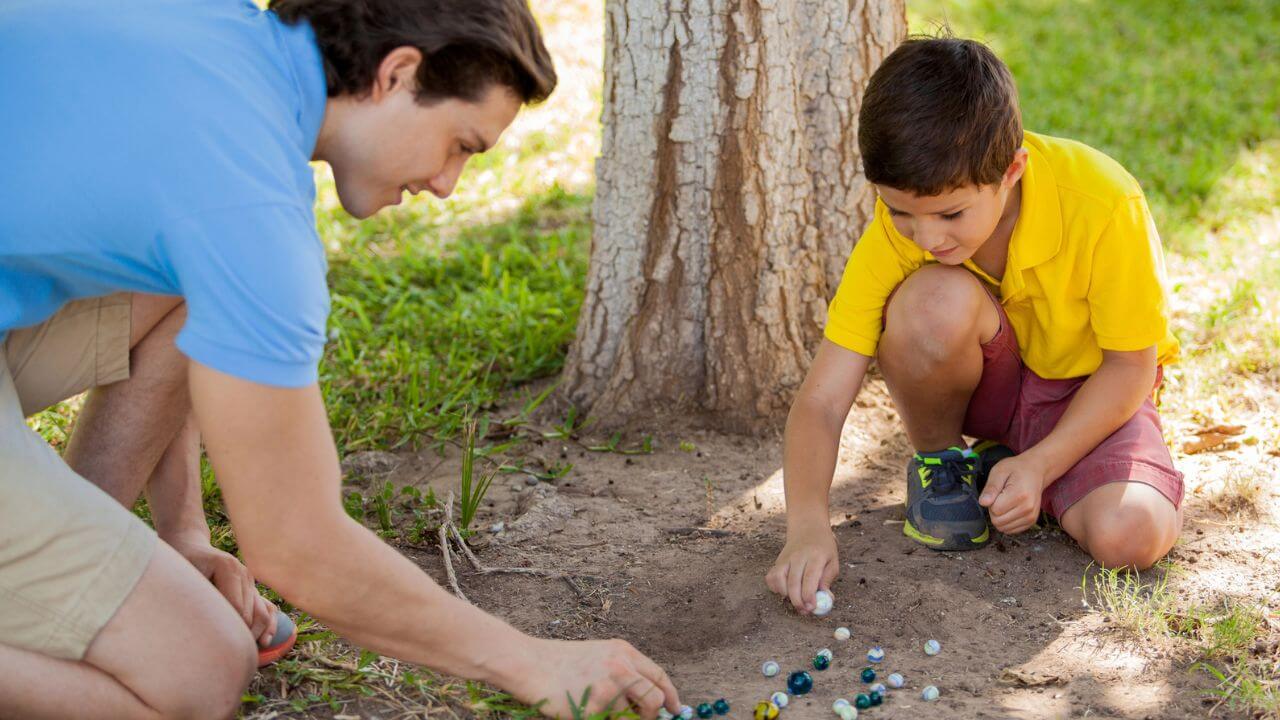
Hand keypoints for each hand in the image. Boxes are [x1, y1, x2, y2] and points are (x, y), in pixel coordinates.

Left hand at [166, 533, 277, 645]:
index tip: (219, 650)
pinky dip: (268, 624)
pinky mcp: (251, 588)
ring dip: (257, 634)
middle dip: (244, 637)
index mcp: (228, 568)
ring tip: (246, 653)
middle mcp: (244, 574)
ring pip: (262, 613)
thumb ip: (198, 598)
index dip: (231, 631)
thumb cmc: (181, 564)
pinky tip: (265, 641)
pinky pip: (266, 608)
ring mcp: (250, 580)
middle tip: (228, 658)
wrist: (190, 546)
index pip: (237, 608)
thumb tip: (205, 625)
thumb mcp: (184, 578)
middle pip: (251, 614)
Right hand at [505, 638, 679, 718]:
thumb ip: (624, 671)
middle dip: (651, 715)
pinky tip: (584, 709)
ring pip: (631, 718)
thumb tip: (648, 697)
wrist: (529, 664)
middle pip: (654, 699)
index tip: (674, 709)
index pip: (658, 676)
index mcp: (623, 652)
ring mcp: (608, 688)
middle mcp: (621, 667)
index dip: (669, 695)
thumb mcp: (599, 656)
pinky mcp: (594, 708)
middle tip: (639, 719)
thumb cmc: (560, 662)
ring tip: (600, 711)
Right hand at [765, 525, 838, 613]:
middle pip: (793, 582)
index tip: (812, 608)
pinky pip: (771, 578)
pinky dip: (776, 588)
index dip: (809, 595)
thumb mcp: (833, 561)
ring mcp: (785, 558)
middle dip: (797, 601)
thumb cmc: (823, 548)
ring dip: (786, 595)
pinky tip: (786, 591)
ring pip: (779, 580)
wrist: (808, 528)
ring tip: (797, 600)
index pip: (809, 578)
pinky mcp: (777, 561)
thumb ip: (827, 580)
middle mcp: (798, 556)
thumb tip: (825, 599)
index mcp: (815, 556)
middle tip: (804, 611)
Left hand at [978, 454, 1050, 534]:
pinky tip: (1010, 509)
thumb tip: (983, 502)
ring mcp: (1031, 517)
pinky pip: (1011, 530)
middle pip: (998, 521)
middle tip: (1001, 497)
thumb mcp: (999, 471)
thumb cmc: (1016, 469)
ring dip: (1000, 517)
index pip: (994, 510)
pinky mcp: (1031, 522)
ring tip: (1006, 502)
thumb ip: (991, 488)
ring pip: (1003, 528)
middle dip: (994, 510)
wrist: (1035, 471)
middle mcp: (1028, 508)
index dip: (991, 501)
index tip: (998, 492)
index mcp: (1020, 495)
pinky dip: (1006, 522)